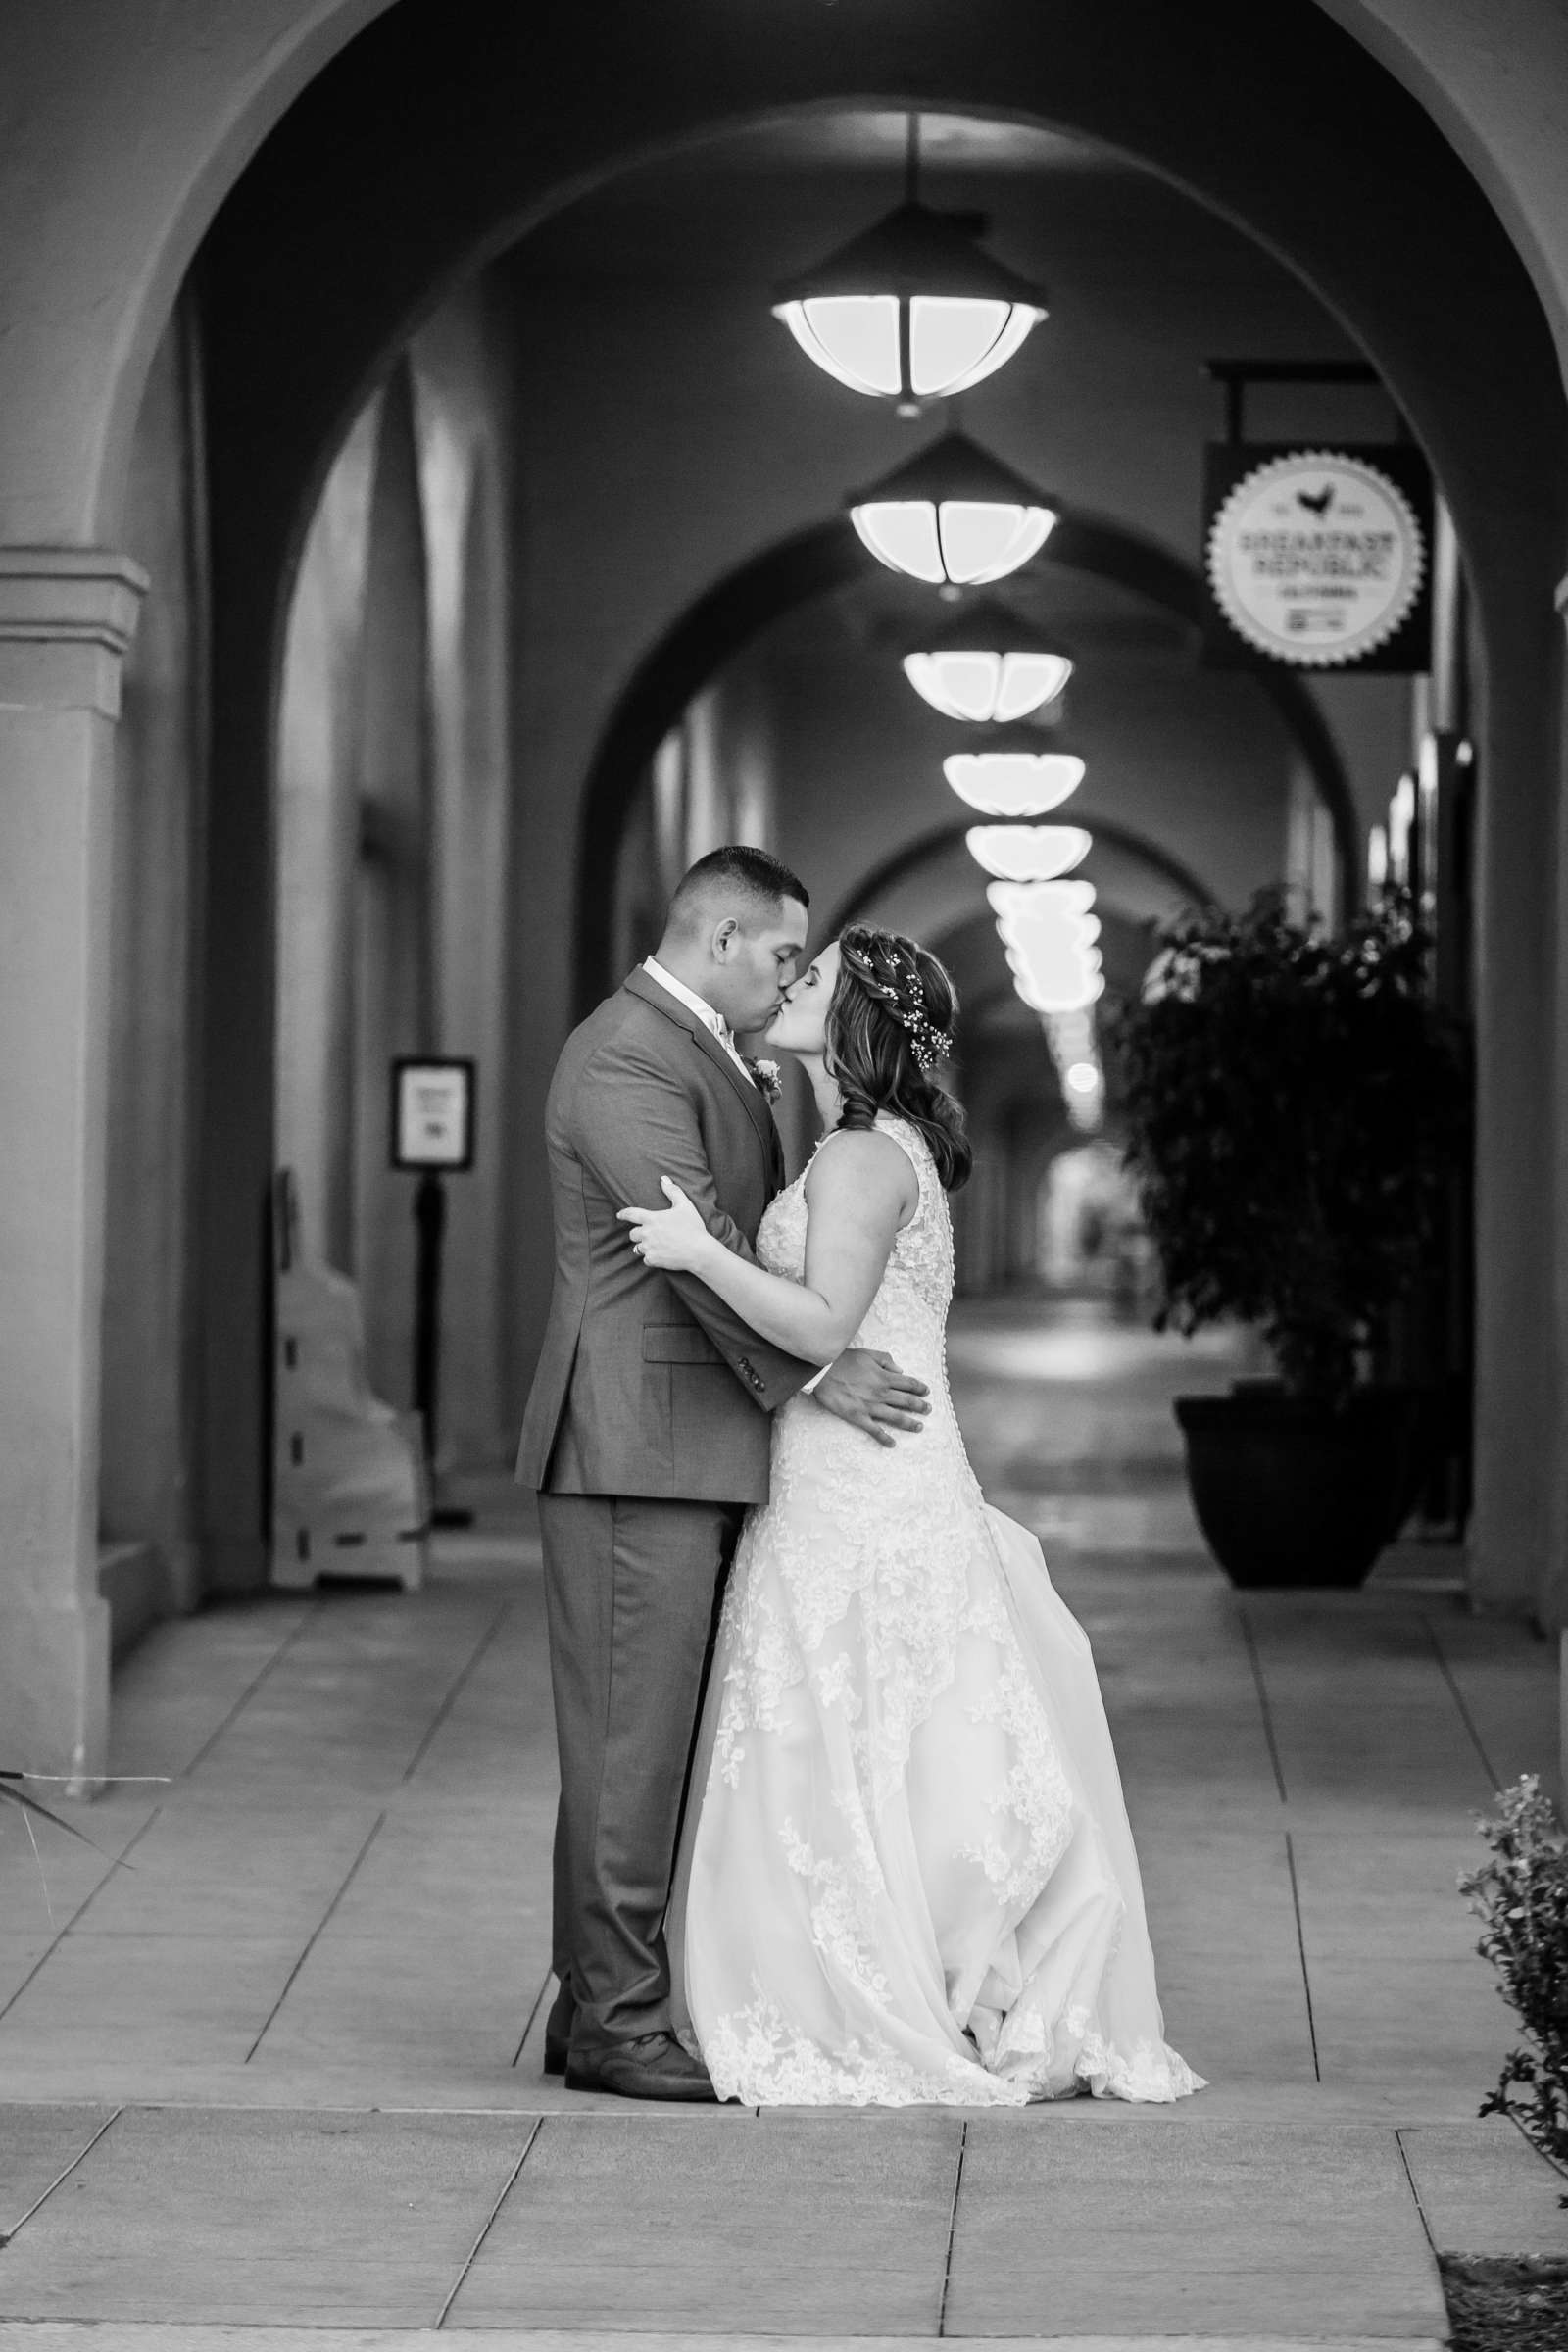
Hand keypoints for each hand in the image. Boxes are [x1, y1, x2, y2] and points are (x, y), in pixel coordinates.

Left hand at [617, 1178, 713, 1274]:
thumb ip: (673, 1191)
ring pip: (637, 1248)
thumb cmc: (693, 1227)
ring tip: (654, 1246)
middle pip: (633, 1234)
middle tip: (648, 1234)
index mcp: (652, 1218)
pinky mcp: (653, 1260)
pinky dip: (651, 1258)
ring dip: (643, 1246)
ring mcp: (649, 1247)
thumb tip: (664, 1179)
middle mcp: (647, 1233)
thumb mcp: (685, 1205)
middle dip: (638, 1234)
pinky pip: (646, 1260)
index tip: (619, 1215)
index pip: (631, 1214)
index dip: (624, 1214)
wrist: (699, 1251)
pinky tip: (659, 1256)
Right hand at [812, 1349, 929, 1448]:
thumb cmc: (843, 1360)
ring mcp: (871, 1406)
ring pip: (896, 1417)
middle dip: (920, 1406)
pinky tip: (892, 1444)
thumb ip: (886, 1361)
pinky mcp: (859, 1417)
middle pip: (907, 1401)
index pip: (909, 1383)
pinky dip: (884, 1438)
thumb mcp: (867, 1354)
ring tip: (919, 1427)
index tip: (927, 1392)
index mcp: (884, 1377)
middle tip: (928, 1410)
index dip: (920, 1388)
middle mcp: (882, 1393)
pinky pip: (875, 1430)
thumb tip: (900, 1370)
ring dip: (910, 1423)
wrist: (822, 1372)